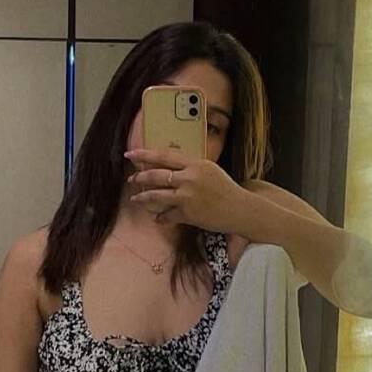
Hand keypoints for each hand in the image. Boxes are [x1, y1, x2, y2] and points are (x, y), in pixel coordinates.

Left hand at [124, 148, 247, 232]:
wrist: (240, 210)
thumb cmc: (226, 189)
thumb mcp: (209, 170)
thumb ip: (190, 166)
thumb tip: (168, 164)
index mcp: (195, 164)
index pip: (164, 155)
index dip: (144, 154)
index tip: (131, 153)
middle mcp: (189, 178)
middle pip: (155, 175)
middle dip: (139, 177)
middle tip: (132, 179)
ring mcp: (187, 197)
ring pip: (155, 195)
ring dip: (142, 198)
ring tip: (136, 199)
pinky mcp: (187, 214)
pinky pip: (166, 215)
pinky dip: (160, 217)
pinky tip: (157, 218)